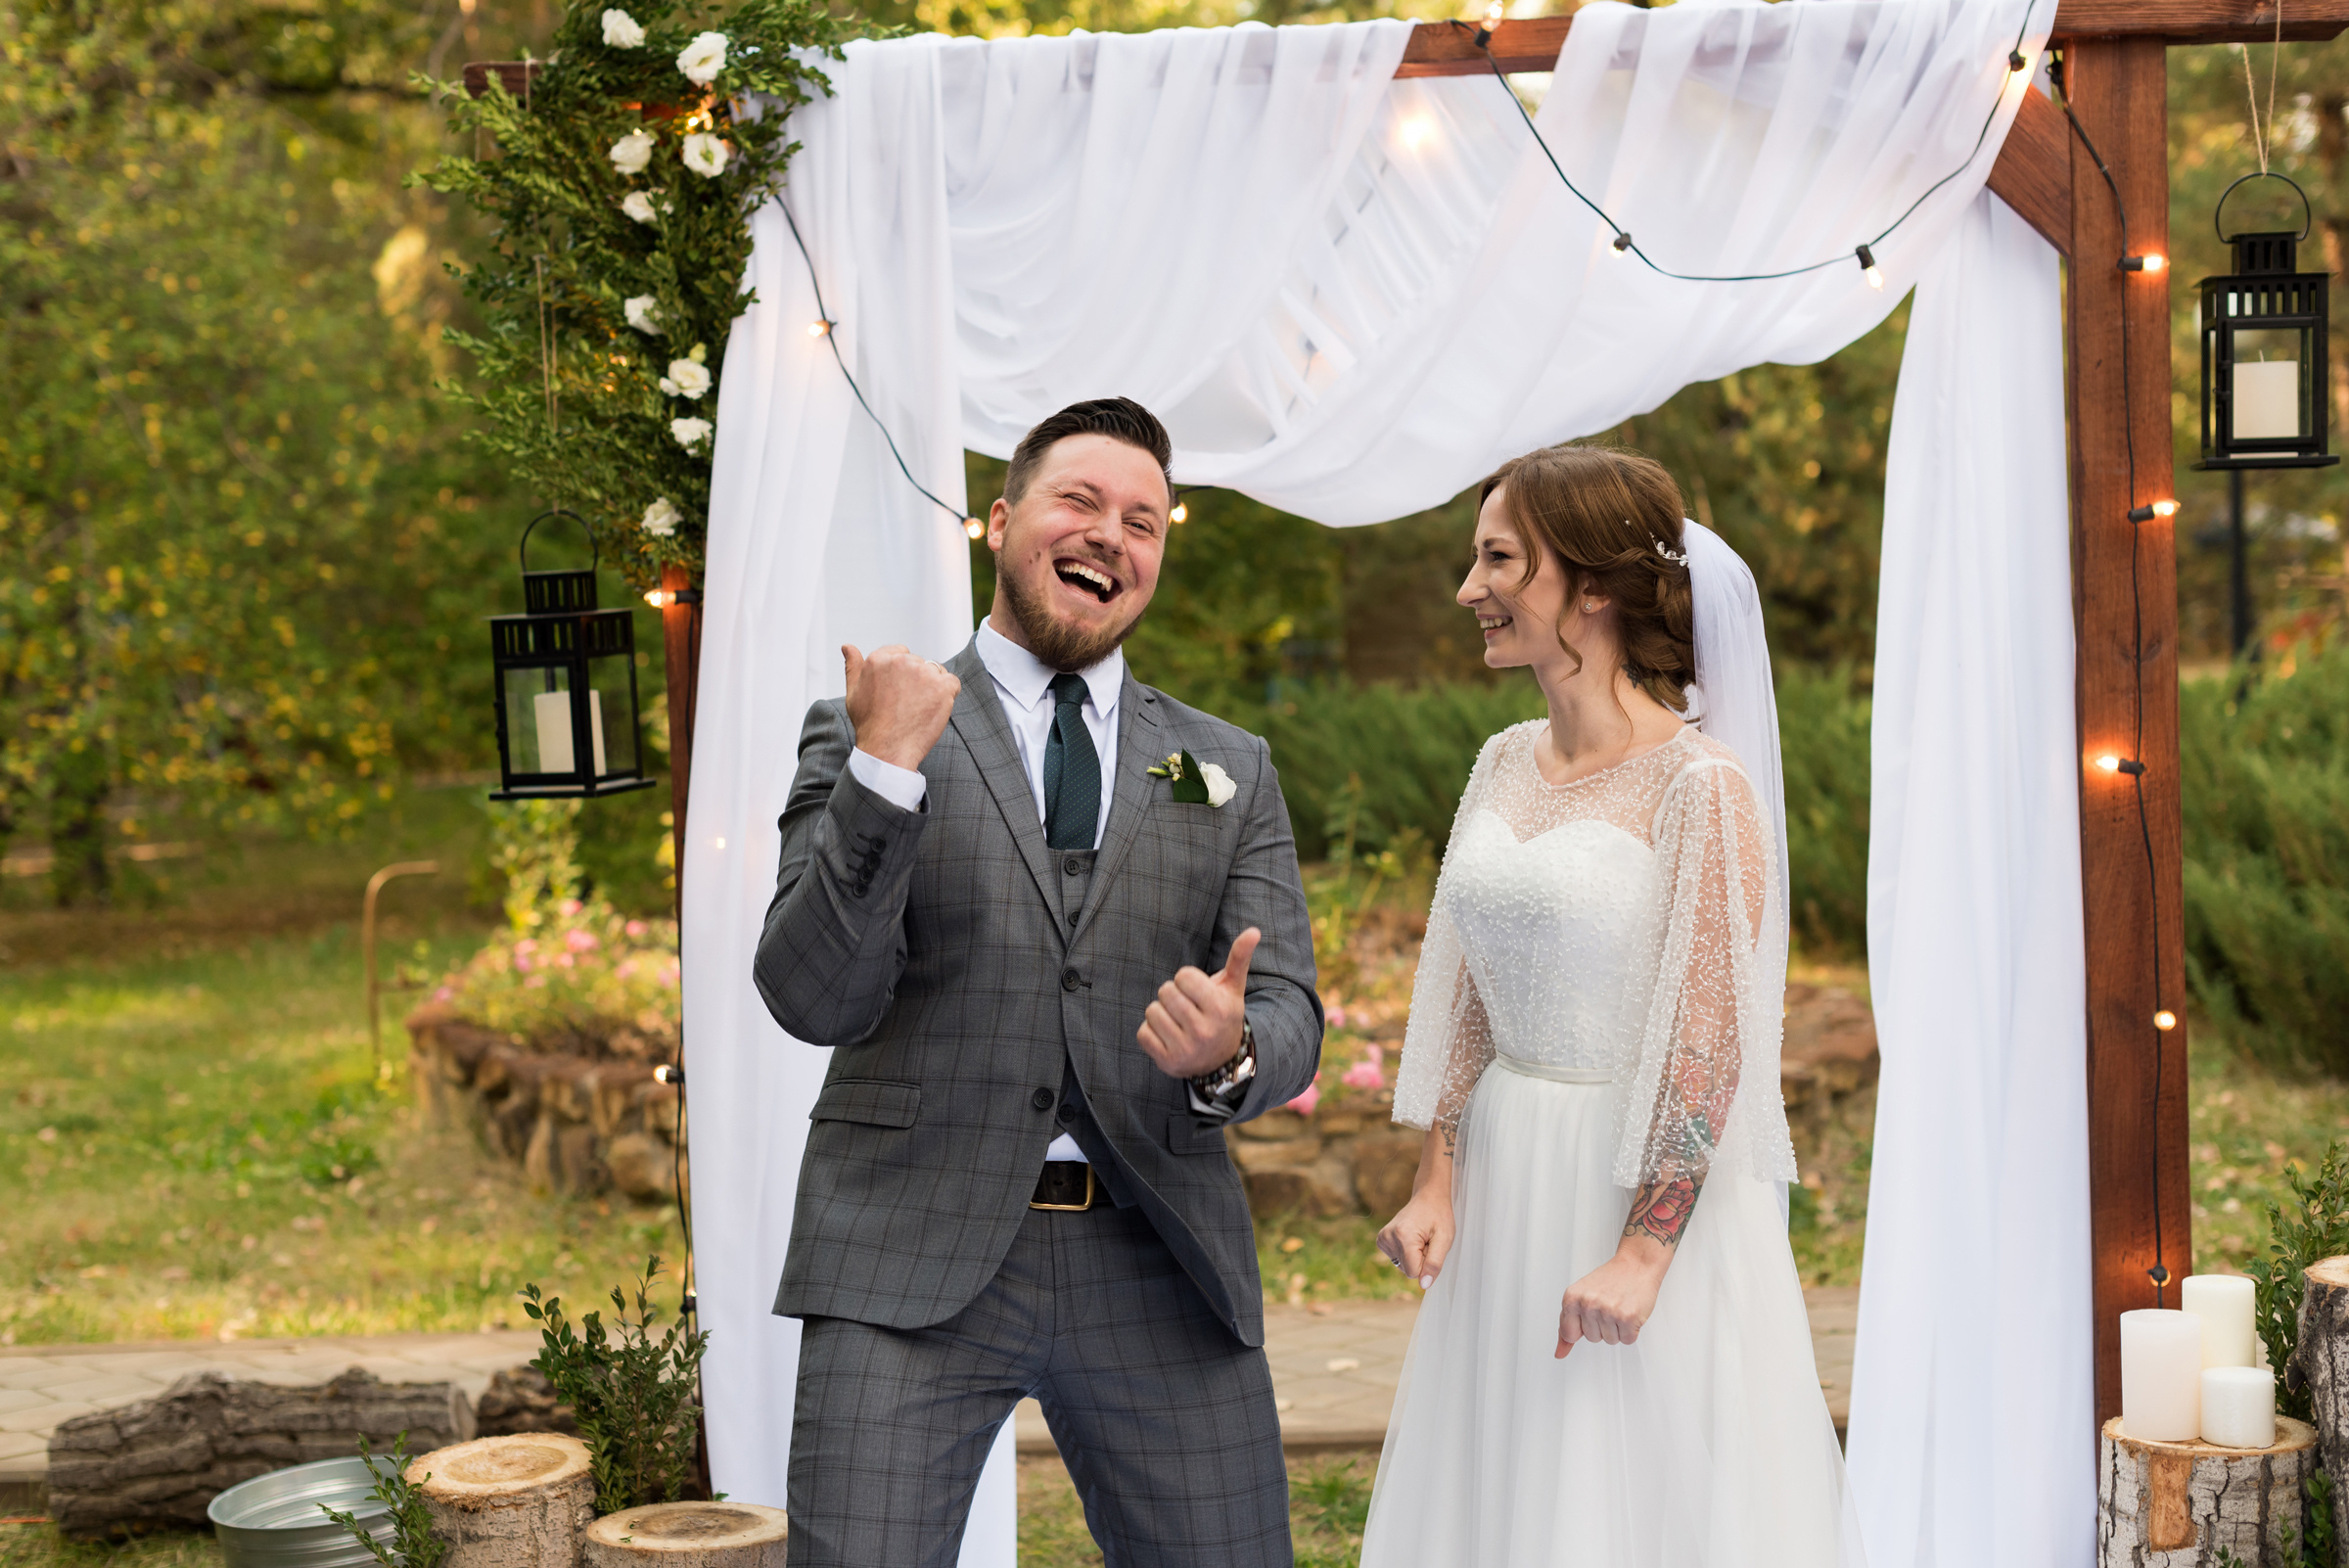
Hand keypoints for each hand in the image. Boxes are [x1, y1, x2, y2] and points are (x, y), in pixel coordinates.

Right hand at [843, 645, 958, 770]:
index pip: (901, 652)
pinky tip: (933, 710)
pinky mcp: (942, 687)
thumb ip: (853, 666)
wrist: (887, 750)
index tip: (898, 692)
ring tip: (918, 709)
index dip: (902, 673)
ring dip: (932, 687)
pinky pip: (952, 683)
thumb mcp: (853, 692)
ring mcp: (923, 673)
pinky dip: (948, 695)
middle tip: (906, 705)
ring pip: (936, 672)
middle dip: (917, 680)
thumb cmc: (869, 724)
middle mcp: (901, 661)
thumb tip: (847, 646)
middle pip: (919, 663)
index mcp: (879, 659)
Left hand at [1137, 927, 1258, 1077]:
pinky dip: (1151, 1032)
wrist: (1222, 1060)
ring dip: (1161, 1012)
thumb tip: (1254, 930)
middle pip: (1165, 991)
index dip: (1187, 980)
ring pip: (1152, 1011)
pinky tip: (1168, 1036)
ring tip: (1177, 1021)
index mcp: (1220, 1009)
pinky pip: (1143, 1033)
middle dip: (1173, 995)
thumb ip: (1240, 957)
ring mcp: (1186, 1049)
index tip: (1197, 992)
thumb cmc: (1224, 1013)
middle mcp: (1204, 1031)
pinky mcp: (1168, 1062)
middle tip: (1187, 1007)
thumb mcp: (1233, 987)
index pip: (1183, 976)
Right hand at [1375, 1189, 1455, 1288]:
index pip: (1414, 1272)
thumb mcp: (1445, 1240)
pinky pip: (1397, 1259)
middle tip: (1427, 1240)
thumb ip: (1434, 1264)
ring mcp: (1382, 1238)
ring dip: (1414, 1256)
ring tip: (1420, 1238)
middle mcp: (1388, 1237)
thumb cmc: (1439, 1216)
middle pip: (1408, 1270)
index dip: (1427, 1263)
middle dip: (1420, 1260)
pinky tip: (1412, 1237)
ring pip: (1402, 1266)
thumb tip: (1424, 1285)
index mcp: (1403, 1236)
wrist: (1428, 1197)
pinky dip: (1407, 1253)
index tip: (1431, 1246)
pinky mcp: (1381, 1239)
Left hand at [1555, 1241, 1669, 1359]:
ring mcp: (1608, 1311)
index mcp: (1571, 1298)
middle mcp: (1588, 1304)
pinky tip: (1630, 1311)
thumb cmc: (1610, 1280)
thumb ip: (1567, 1325)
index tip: (1591, 1312)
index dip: (1583, 1327)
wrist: (1636, 1265)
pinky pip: (1627, 1340)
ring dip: (1617, 1328)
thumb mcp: (1581, 1296)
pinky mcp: (1628, 1317)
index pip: (1569, 1334)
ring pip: (1610, 1341)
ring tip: (1619, 1306)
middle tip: (1609, 1304)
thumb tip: (1559, 1353)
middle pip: (1592, 1339)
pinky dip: (1631, 1330)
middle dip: (1602, 1326)